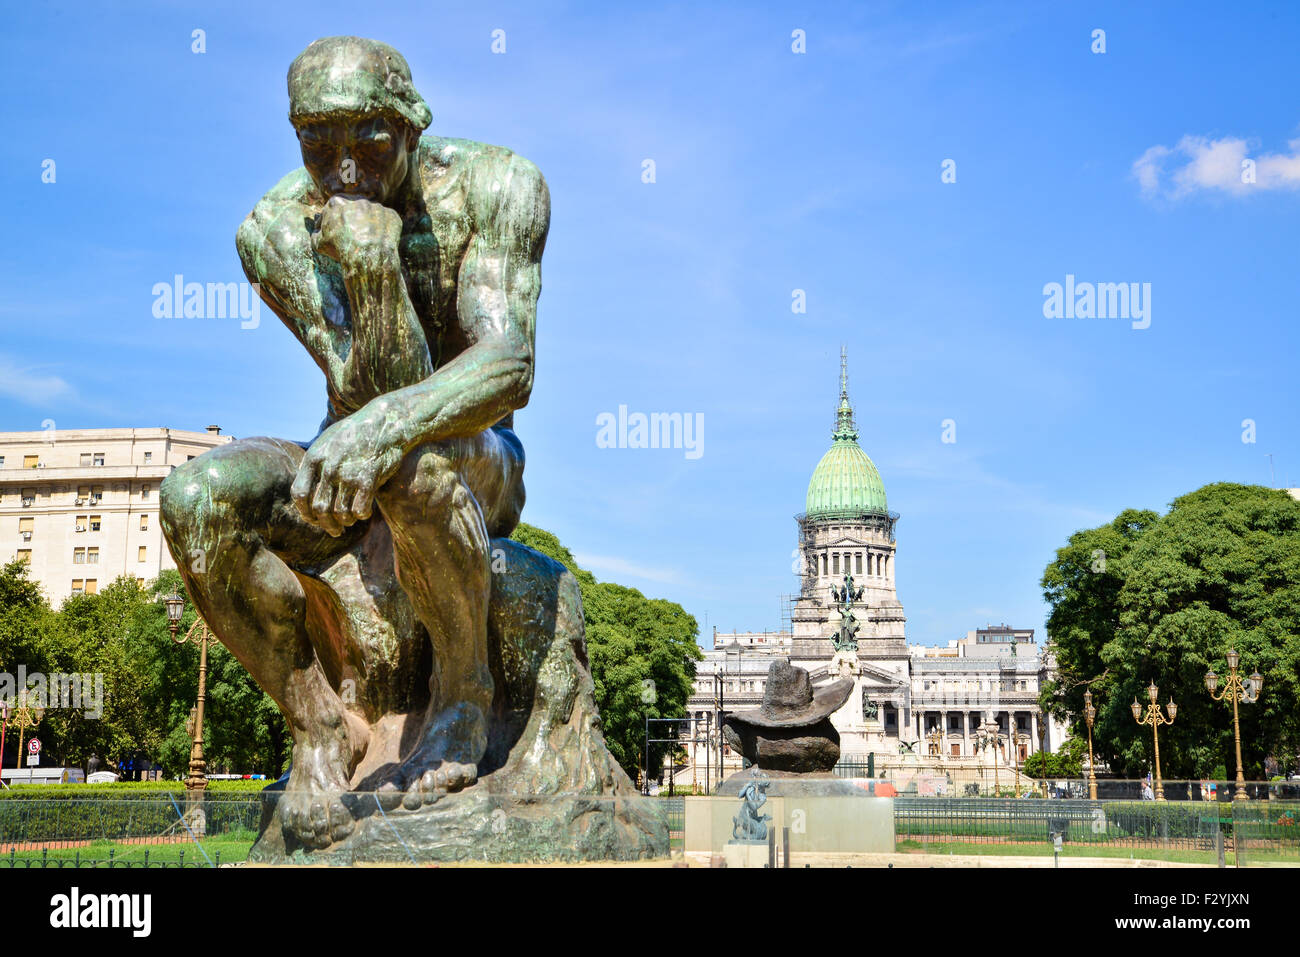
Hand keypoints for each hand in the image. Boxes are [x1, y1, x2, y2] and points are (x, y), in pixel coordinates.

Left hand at [292, 408, 403, 535]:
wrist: (385, 422)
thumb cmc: (356, 433)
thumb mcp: (328, 441)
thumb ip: (316, 463)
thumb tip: (305, 489)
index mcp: (314, 458)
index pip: (300, 494)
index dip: (305, 512)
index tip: (313, 519)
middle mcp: (328, 468)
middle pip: (320, 509)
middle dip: (327, 525)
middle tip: (335, 530)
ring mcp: (348, 474)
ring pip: (341, 513)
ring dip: (346, 522)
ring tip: (350, 521)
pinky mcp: (368, 479)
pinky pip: (360, 510)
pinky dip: (362, 515)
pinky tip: (366, 512)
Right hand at [313, 195, 402, 269]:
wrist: (367, 257)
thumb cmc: (340, 250)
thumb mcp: (319, 243)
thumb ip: (316, 233)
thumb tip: (317, 229)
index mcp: (337, 202)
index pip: (334, 210)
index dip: (333, 223)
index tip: (336, 234)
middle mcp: (358, 199)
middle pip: (354, 209)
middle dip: (353, 221)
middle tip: (354, 237)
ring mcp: (376, 206)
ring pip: (371, 214)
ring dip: (369, 224)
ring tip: (368, 241)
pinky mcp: (391, 215)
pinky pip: (387, 221)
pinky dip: (384, 230)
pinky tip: (380, 242)